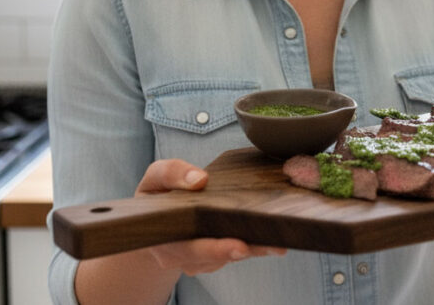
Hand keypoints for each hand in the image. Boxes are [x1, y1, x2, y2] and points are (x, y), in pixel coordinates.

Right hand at [136, 159, 285, 275]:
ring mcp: (200, 260)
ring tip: (279, 242)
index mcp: (165, 238)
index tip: (239, 246)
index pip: (190, 249)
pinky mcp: (217, 256)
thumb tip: (199, 178)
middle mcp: (183, 255)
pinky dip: (255, 244)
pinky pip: (237, 252)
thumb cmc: (158, 194)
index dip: (215, 250)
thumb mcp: (156, 177)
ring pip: (231, 257)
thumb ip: (172, 173)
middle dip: (245, 252)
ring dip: (255, 249)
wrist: (154, 220)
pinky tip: (273, 236)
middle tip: (271, 246)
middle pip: (217, 258)